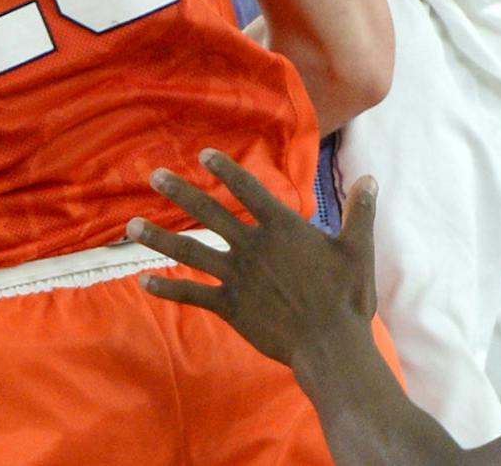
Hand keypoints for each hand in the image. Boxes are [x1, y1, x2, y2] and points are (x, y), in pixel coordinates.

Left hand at [127, 149, 376, 368]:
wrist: (329, 344)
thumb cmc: (347, 295)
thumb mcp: (359, 248)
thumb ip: (361, 211)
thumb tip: (370, 178)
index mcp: (283, 227)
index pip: (249, 189)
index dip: (226, 170)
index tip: (204, 155)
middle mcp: (254, 246)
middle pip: (210, 213)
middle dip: (181, 192)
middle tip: (155, 176)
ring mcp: (238, 277)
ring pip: (191, 251)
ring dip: (159, 237)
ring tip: (131, 226)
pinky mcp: (230, 307)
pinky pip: (193, 294)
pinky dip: (167, 289)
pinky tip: (144, 282)